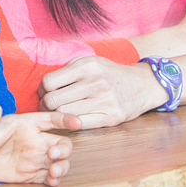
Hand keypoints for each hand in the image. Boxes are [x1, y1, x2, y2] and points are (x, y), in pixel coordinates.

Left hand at [0, 112, 80, 185]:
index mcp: (28, 124)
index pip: (52, 119)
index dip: (66, 119)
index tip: (77, 123)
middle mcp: (37, 141)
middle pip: (62, 143)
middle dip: (64, 149)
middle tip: (53, 154)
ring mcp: (36, 159)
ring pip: (60, 162)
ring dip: (62, 166)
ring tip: (53, 171)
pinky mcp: (32, 175)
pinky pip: (50, 177)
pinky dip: (55, 180)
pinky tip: (51, 180)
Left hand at [38, 57, 164, 128]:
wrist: (143, 84)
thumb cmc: (110, 74)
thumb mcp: (91, 62)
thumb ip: (68, 69)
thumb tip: (43, 85)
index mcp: (87, 66)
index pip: (48, 82)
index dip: (42, 90)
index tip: (46, 93)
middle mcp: (95, 82)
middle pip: (53, 101)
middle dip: (46, 106)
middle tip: (50, 107)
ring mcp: (104, 101)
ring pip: (63, 115)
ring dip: (57, 116)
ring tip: (61, 113)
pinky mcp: (111, 117)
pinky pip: (80, 125)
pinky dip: (71, 124)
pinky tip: (73, 120)